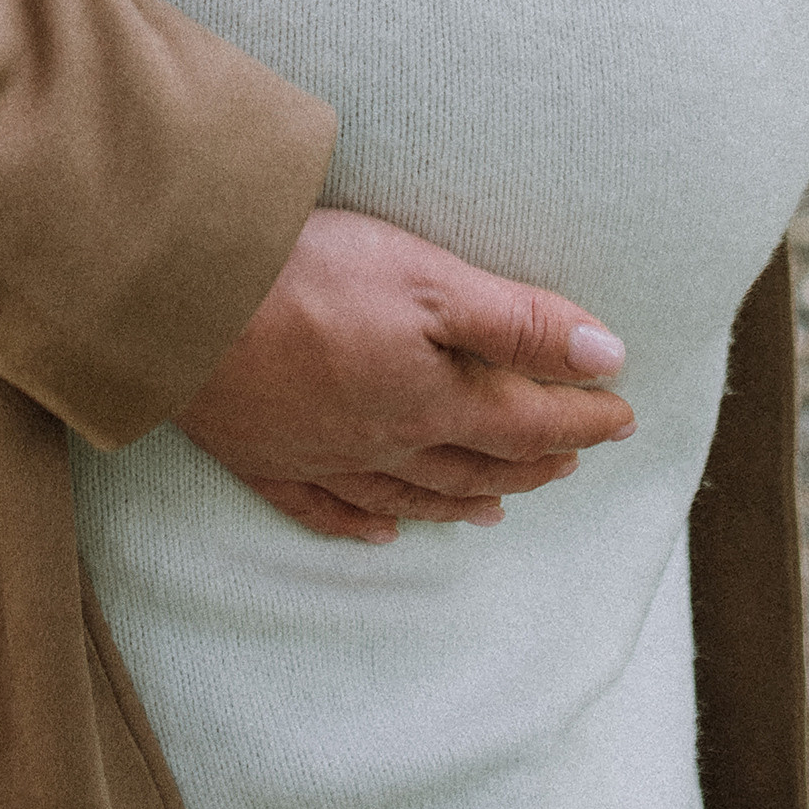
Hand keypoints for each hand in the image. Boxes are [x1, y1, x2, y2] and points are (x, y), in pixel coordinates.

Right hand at [174, 207, 635, 544]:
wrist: (184, 302)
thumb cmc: (311, 276)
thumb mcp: (431, 280)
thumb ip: (518, 322)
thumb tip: (607, 358)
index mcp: (432, 397)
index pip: (527, 419)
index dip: (583, 417)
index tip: (624, 414)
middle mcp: (385, 439)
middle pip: (475, 463)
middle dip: (532, 461)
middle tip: (572, 458)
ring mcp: (321, 454)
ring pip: (411, 490)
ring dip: (464, 500)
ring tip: (500, 508)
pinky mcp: (262, 453)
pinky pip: (323, 505)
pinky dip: (360, 523)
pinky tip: (380, 532)